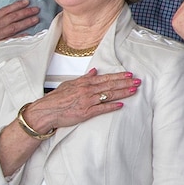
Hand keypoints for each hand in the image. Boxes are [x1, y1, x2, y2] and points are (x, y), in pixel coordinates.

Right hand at [0, 0, 42, 69]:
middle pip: (12, 17)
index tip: (26, 2)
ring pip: (13, 27)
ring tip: (36, 19)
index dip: (16, 6)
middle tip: (37, 9)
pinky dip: (19, 37)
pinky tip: (28, 35)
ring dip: (26, 22)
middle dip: (25, 12)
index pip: (5, 10)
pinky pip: (9, 40)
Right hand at [21, 69, 137, 134]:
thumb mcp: (69, 84)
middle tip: (138, 81)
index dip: (118, 76)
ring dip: (122, 93)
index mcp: (84, 83)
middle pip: (110, 85)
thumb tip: (94, 71)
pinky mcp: (85, 113)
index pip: (105, 78)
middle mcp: (87, 91)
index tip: (129, 74)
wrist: (45, 111)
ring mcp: (87, 102)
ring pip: (108, 96)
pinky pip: (101, 109)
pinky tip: (121, 105)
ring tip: (134, 90)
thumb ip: (83, 78)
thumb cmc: (56, 99)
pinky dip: (111, 106)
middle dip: (125, 83)